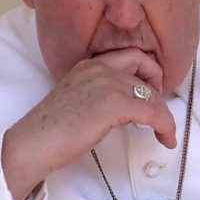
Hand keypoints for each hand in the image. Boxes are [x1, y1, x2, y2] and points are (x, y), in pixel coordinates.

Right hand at [1, 48, 176, 199]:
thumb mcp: (78, 99)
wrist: (33, 143)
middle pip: (145, 68)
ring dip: (164, 115)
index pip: (130, 56)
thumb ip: (100, 94)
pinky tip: (165, 139)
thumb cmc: (51, 131)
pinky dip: (165, 126)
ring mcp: (107, 83)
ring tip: (164, 132)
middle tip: (159, 111)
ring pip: (153, 94)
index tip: (151, 91)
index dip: (148, 71)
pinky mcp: (114, 104)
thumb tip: (126, 107)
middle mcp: (99, 67)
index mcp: (89, 64)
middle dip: (159, 88)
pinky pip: (154, 112)